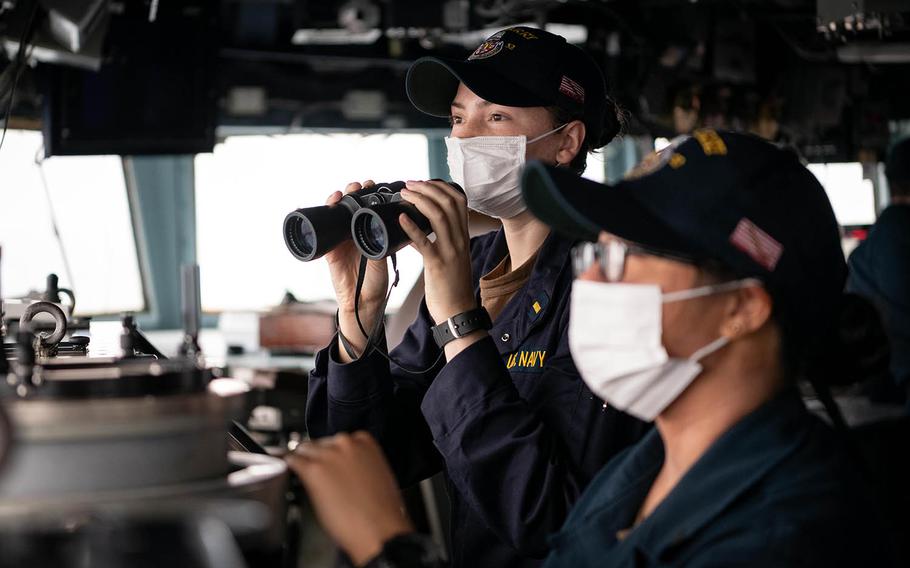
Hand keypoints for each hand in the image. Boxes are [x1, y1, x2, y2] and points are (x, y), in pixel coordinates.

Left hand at [287, 432, 413, 565]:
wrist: (379, 530)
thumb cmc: (382, 511)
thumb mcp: (376, 475)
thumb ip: (360, 464)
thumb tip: (346, 468)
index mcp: (365, 442)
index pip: (339, 440)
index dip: (332, 453)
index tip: (330, 461)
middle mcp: (345, 443)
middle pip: (320, 443)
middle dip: (318, 457)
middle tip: (318, 474)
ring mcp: (328, 455)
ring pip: (304, 449)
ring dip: (303, 461)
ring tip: (304, 475)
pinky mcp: (313, 470)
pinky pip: (292, 461)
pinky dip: (289, 465)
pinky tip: (288, 471)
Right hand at [324, 181, 388, 358]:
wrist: (364, 301)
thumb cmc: (377, 280)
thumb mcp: (383, 256)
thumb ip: (381, 241)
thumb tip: (384, 223)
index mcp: (369, 232)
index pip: (367, 207)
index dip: (368, 193)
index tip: (373, 184)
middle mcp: (354, 233)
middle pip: (351, 206)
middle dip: (353, 192)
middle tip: (359, 185)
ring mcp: (341, 240)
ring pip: (337, 213)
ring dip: (338, 199)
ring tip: (343, 192)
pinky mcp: (330, 249)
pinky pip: (325, 229)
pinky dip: (325, 213)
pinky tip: (329, 203)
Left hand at [398, 180, 475, 323]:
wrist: (457, 311)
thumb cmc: (452, 286)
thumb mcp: (452, 257)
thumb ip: (442, 240)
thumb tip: (422, 227)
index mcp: (463, 236)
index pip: (459, 201)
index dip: (441, 187)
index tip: (424, 184)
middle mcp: (460, 240)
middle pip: (448, 203)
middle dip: (428, 188)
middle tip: (410, 184)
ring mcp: (450, 251)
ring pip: (439, 215)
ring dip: (419, 200)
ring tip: (405, 194)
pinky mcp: (437, 264)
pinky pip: (425, 241)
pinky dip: (411, 227)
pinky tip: (400, 218)